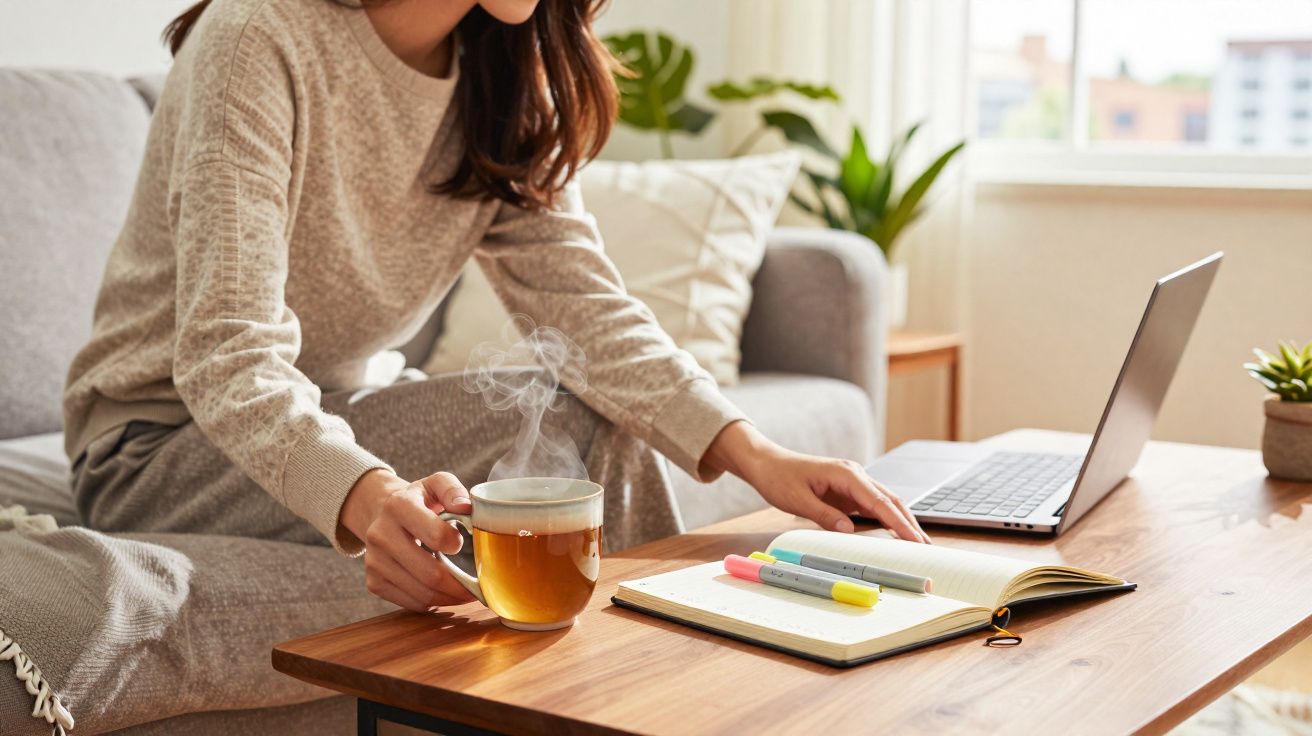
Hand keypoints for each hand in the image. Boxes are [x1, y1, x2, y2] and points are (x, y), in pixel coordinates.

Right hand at [341, 469, 477, 610]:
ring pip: (422, 594)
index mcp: (399, 506)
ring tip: (465, 593)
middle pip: (430, 573)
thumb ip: (453, 490)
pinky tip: (444, 594)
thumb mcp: (436, 484)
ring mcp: (375, 561)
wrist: (382, 514)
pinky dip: (433, 602)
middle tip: (478, 587)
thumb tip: (466, 507)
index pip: (436, 535)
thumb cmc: (419, 501)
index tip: (461, 543)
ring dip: (450, 598)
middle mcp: (380, 534)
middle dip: (460, 585)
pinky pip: (411, 603)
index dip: (456, 544)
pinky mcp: (374, 582)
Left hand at [702, 421, 930, 542]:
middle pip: (891, 500)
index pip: (879, 501)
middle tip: (926, 546)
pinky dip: (886, 519)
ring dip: (901, 521)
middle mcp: (855, 475)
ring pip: (885, 502)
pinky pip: (872, 505)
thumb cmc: (779, 478)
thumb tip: (849, 530)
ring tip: (918, 543)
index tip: (915, 539)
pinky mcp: (848, 491)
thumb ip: (824, 515)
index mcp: (846, 474)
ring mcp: (853, 482)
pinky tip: (895, 534)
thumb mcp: (797, 500)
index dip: (899, 522)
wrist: (766, 463)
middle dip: (910, 523)